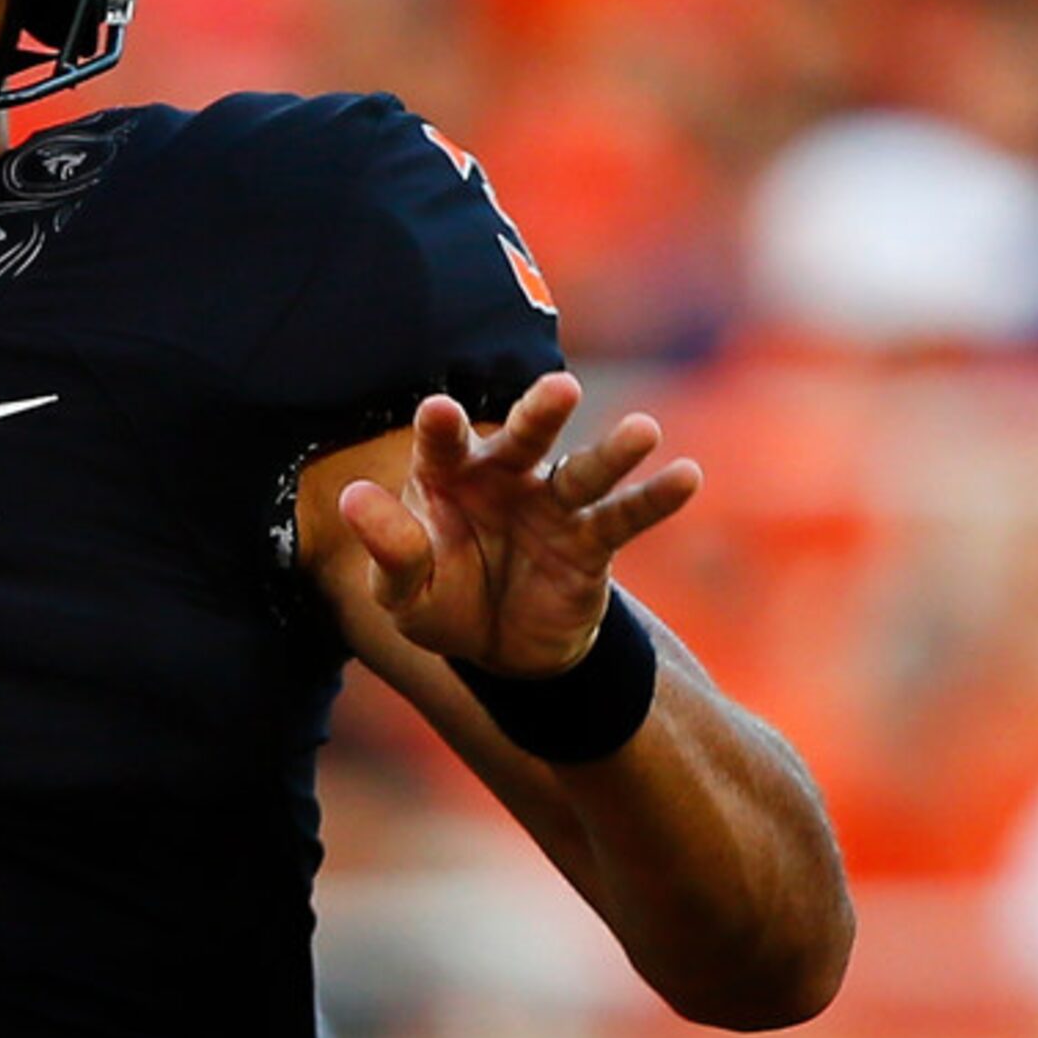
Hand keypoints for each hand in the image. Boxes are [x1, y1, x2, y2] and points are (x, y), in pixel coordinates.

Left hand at [335, 371, 700, 676]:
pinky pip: (623, 517)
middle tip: (561, 388)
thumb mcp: (403, 592)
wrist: (499, 649)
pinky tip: (686, 476)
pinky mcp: (591, 542)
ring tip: (644, 432)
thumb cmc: (442, 603)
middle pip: (524, 438)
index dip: (441, 429)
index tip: (441, 409)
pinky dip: (654, 499)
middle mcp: (503, 478)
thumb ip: (388, 548)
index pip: (442, 446)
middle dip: (540, 414)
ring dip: (614, 452)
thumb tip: (351, 498)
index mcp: (446, 478)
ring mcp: (552, 505)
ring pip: (584, 471)